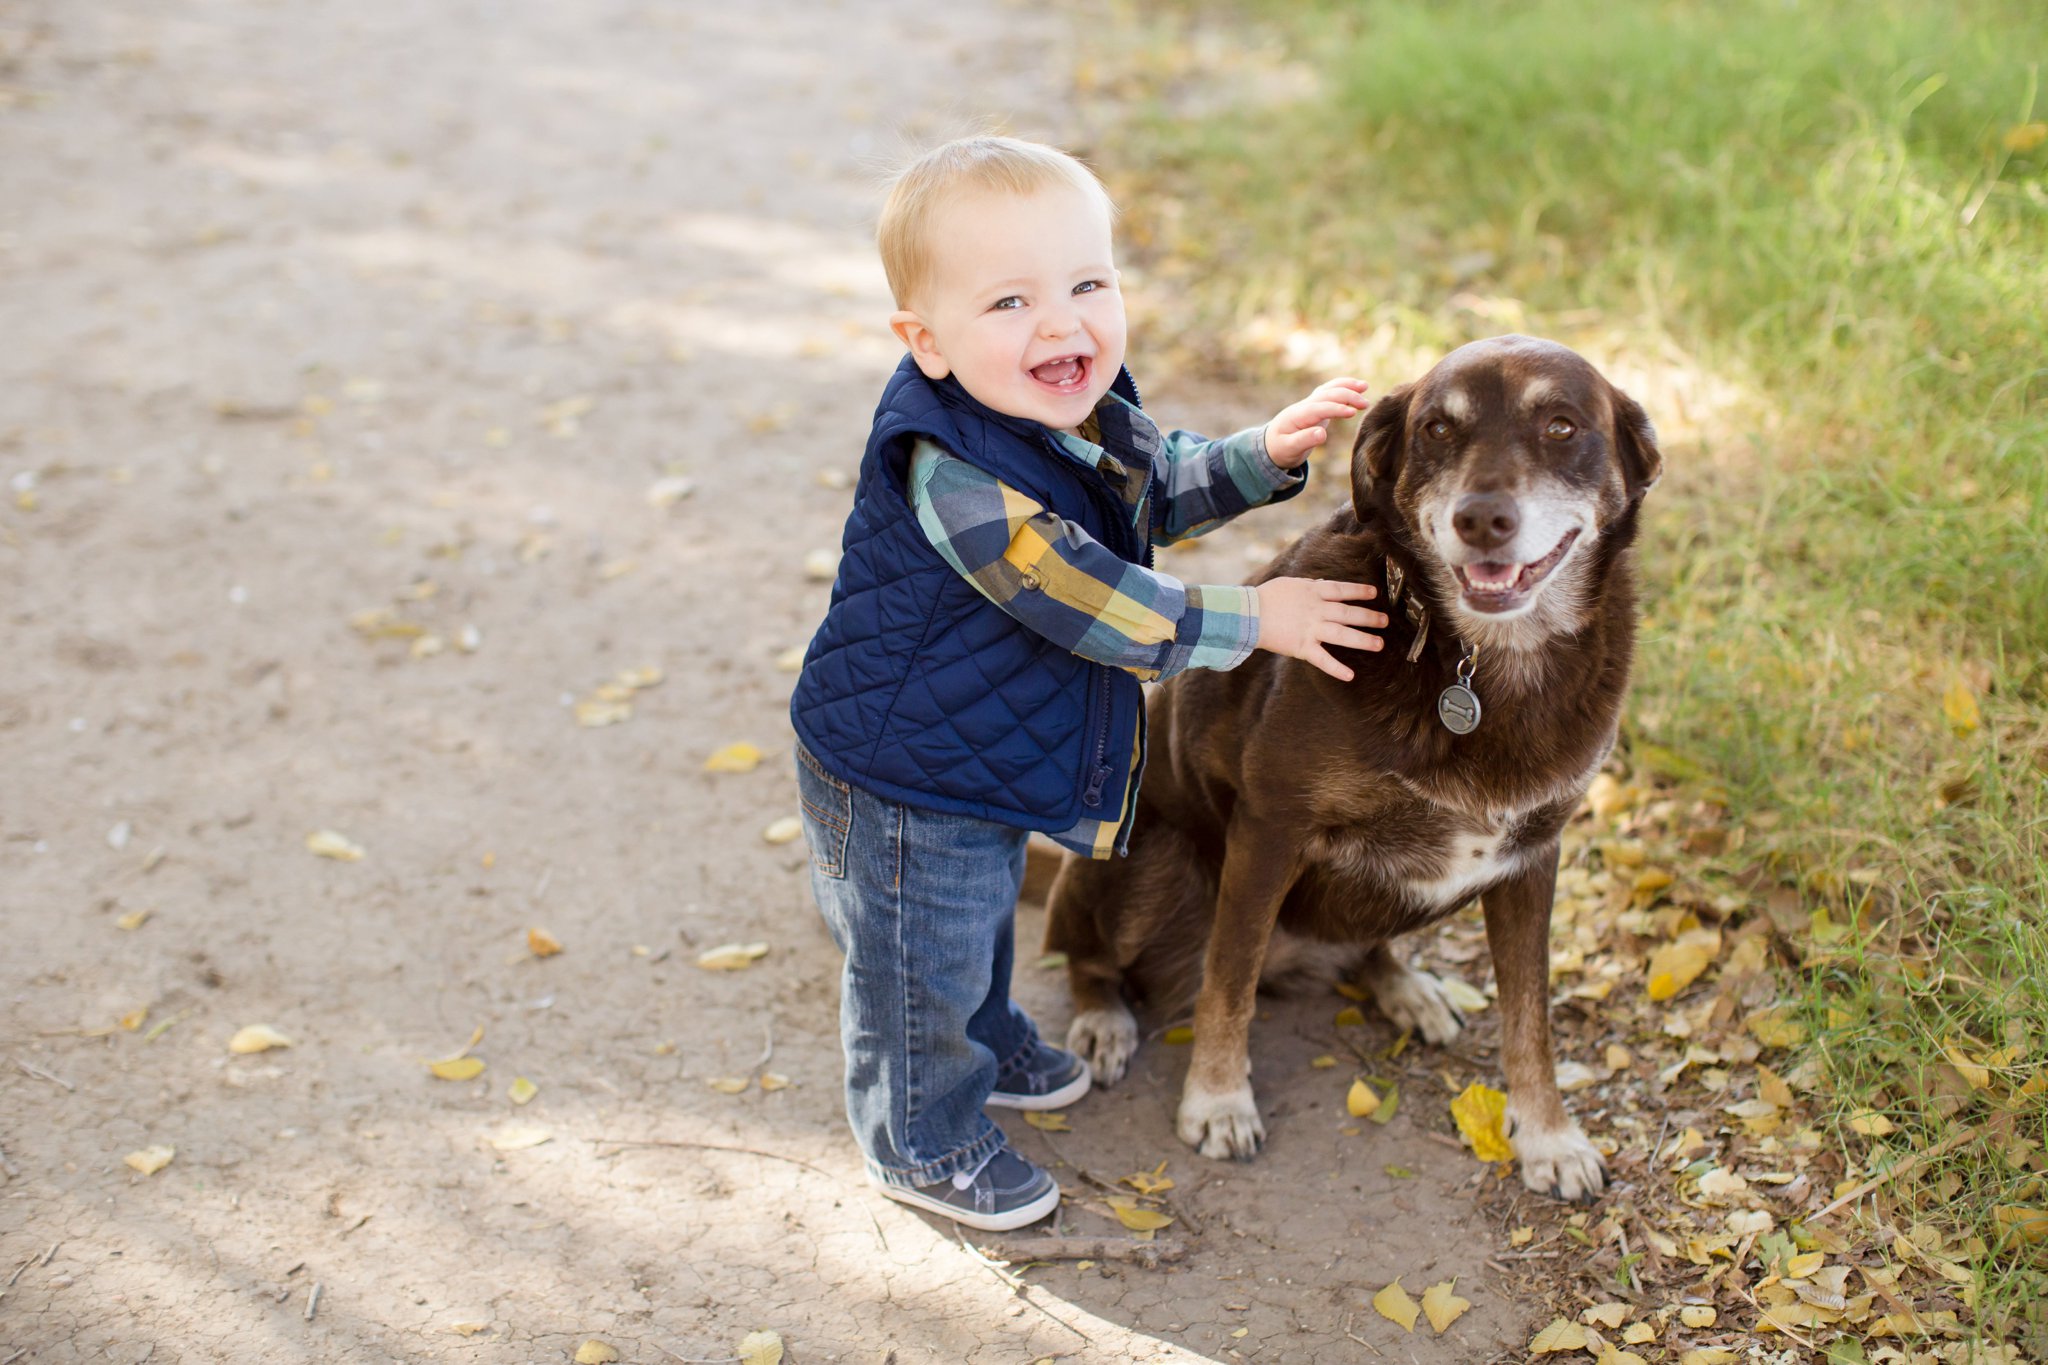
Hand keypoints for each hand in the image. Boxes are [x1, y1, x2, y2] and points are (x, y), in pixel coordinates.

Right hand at [1254, 578, 1386, 680]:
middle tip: (1385, 621)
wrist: (1247, 615)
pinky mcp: (1302, 647)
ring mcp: (1311, 629)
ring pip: (1343, 634)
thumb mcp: (1290, 584)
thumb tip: (1323, 586)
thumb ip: (1309, 586)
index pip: (1342, 590)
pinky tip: (1350, 676)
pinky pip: (1322, 660)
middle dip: (1369, 617)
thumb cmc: (1265, 597)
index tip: (1374, 594)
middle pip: (1349, 613)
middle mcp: (1317, 610)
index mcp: (1313, 592)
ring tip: (1379, 644)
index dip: (1359, 591)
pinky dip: (1336, 668)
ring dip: (1363, 640)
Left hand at [1263, 377, 1370, 468]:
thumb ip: (1304, 441)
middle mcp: (1304, 406)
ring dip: (1346, 386)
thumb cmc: (1280, 449)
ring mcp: (1310, 404)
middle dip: (1346, 396)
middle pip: (1326, 395)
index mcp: (1297, 415)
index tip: (1352, 413)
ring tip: (1365, 386)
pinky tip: (1357, 388)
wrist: (1271, 444)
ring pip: (1329, 389)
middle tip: (1365, 404)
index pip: (1319, 408)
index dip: (1336, 409)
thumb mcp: (1289, 449)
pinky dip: (1343, 388)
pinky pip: (1330, 393)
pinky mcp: (1316, 407)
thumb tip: (1322, 433)